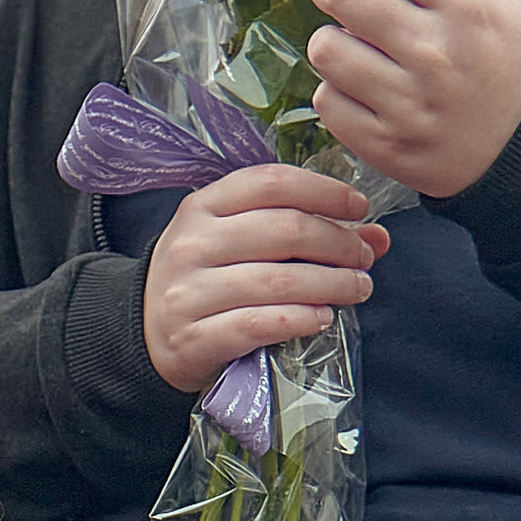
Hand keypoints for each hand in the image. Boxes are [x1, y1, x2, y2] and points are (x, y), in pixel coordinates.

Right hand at [141, 167, 385, 392]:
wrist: (144, 337)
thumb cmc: (204, 280)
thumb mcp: (238, 242)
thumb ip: (301, 230)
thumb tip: (376, 236)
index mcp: (202, 206)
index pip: (272, 182)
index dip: (325, 191)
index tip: (359, 209)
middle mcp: (192, 243)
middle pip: (284, 230)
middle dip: (338, 243)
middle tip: (363, 259)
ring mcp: (188, 292)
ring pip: (278, 281)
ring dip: (331, 285)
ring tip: (357, 289)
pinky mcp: (193, 338)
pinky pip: (259, 324)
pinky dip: (299, 319)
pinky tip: (321, 318)